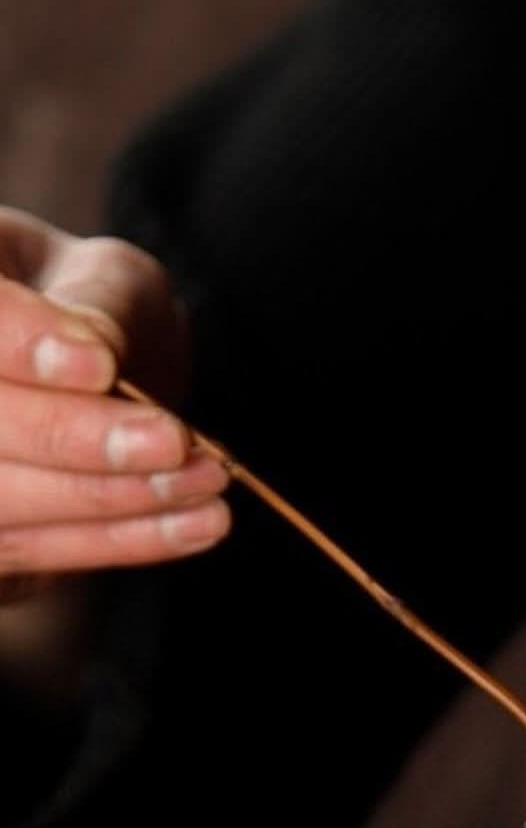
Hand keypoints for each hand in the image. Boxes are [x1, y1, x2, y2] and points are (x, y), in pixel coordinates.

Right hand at [0, 207, 228, 593]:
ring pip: (5, 502)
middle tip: (170, 441)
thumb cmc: (88, 306)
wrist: (78, 372)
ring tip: (204, 485)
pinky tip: (194, 525)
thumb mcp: (103, 275)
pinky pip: (37, 552)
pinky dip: (120, 541)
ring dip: (110, 501)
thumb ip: (97, 304)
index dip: (19, 347)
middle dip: (74, 439)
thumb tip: (96, 356)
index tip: (98, 364)